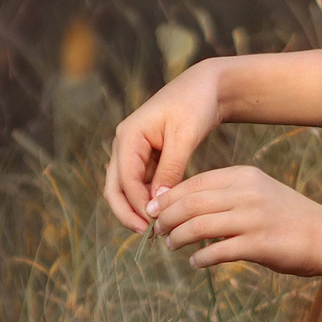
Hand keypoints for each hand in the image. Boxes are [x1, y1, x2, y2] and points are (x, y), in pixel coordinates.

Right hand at [103, 64, 225, 230]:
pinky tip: (162, 213)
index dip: (137, 205)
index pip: (125, 179)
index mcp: (128, 136)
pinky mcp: (145, 156)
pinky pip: (139, 183)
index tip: (154, 224)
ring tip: (156, 229)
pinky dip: (147, 199)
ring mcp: (132, 150)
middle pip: (114, 187)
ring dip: (136, 209)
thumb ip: (170, 170)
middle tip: (146, 234)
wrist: (207, 87)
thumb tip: (157, 204)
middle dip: (127, 212)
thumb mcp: (184, 137)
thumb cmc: (195, 105)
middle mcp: (124, 143)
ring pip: (125, 188)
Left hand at [146, 165, 321, 274]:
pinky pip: (216, 252)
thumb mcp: (258, 191)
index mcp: (244, 176)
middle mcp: (246, 193)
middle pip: (191, 204)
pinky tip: (195, 262)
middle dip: (167, 218)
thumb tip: (183, 204)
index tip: (153, 211)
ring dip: (178, 238)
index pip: (194, 183)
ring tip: (171, 245)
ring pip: (198, 227)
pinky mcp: (258, 245)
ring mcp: (252, 219)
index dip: (168, 198)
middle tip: (158, 230)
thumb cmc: (286, 216)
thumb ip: (225, 193)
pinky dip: (199, 259)